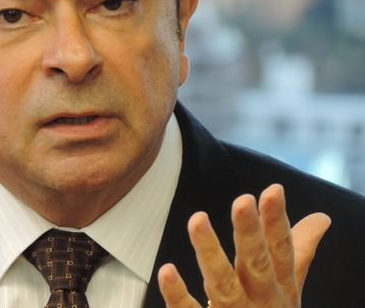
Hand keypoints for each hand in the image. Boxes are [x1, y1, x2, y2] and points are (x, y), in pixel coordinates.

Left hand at [158, 184, 330, 307]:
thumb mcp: (287, 288)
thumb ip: (298, 251)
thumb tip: (320, 218)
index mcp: (279, 287)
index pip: (281, 250)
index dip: (277, 221)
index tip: (273, 190)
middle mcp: (260, 301)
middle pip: (256, 265)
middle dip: (250, 234)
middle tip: (242, 201)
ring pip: (222, 285)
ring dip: (209, 252)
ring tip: (197, 220)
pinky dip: (177, 294)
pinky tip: (167, 271)